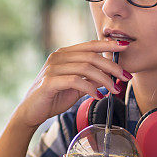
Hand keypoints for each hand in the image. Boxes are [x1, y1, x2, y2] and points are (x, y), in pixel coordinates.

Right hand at [11, 40, 130, 128]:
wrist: (31, 112)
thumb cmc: (52, 98)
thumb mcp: (76, 87)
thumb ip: (91, 79)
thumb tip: (110, 75)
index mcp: (64, 54)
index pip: (90, 45)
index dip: (108, 44)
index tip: (125, 46)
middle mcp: (58, 57)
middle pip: (91, 56)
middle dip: (112, 66)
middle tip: (125, 77)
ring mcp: (53, 68)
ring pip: (85, 68)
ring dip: (104, 79)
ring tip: (114, 90)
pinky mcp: (49, 82)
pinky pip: (75, 81)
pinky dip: (90, 88)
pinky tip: (98, 96)